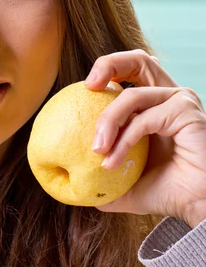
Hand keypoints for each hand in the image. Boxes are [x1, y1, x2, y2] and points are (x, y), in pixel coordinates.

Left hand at [84, 49, 205, 227]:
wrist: (197, 206)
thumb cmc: (167, 192)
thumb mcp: (124, 182)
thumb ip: (100, 177)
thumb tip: (72, 184)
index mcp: (157, 104)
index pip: (131, 72)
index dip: (107, 70)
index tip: (84, 89)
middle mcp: (170, 96)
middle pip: (139, 60)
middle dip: (108, 65)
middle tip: (87, 87)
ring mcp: (180, 101)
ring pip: (131, 95)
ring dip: (107, 122)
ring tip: (96, 149)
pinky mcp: (185, 112)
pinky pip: (143, 120)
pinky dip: (123, 141)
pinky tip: (112, 163)